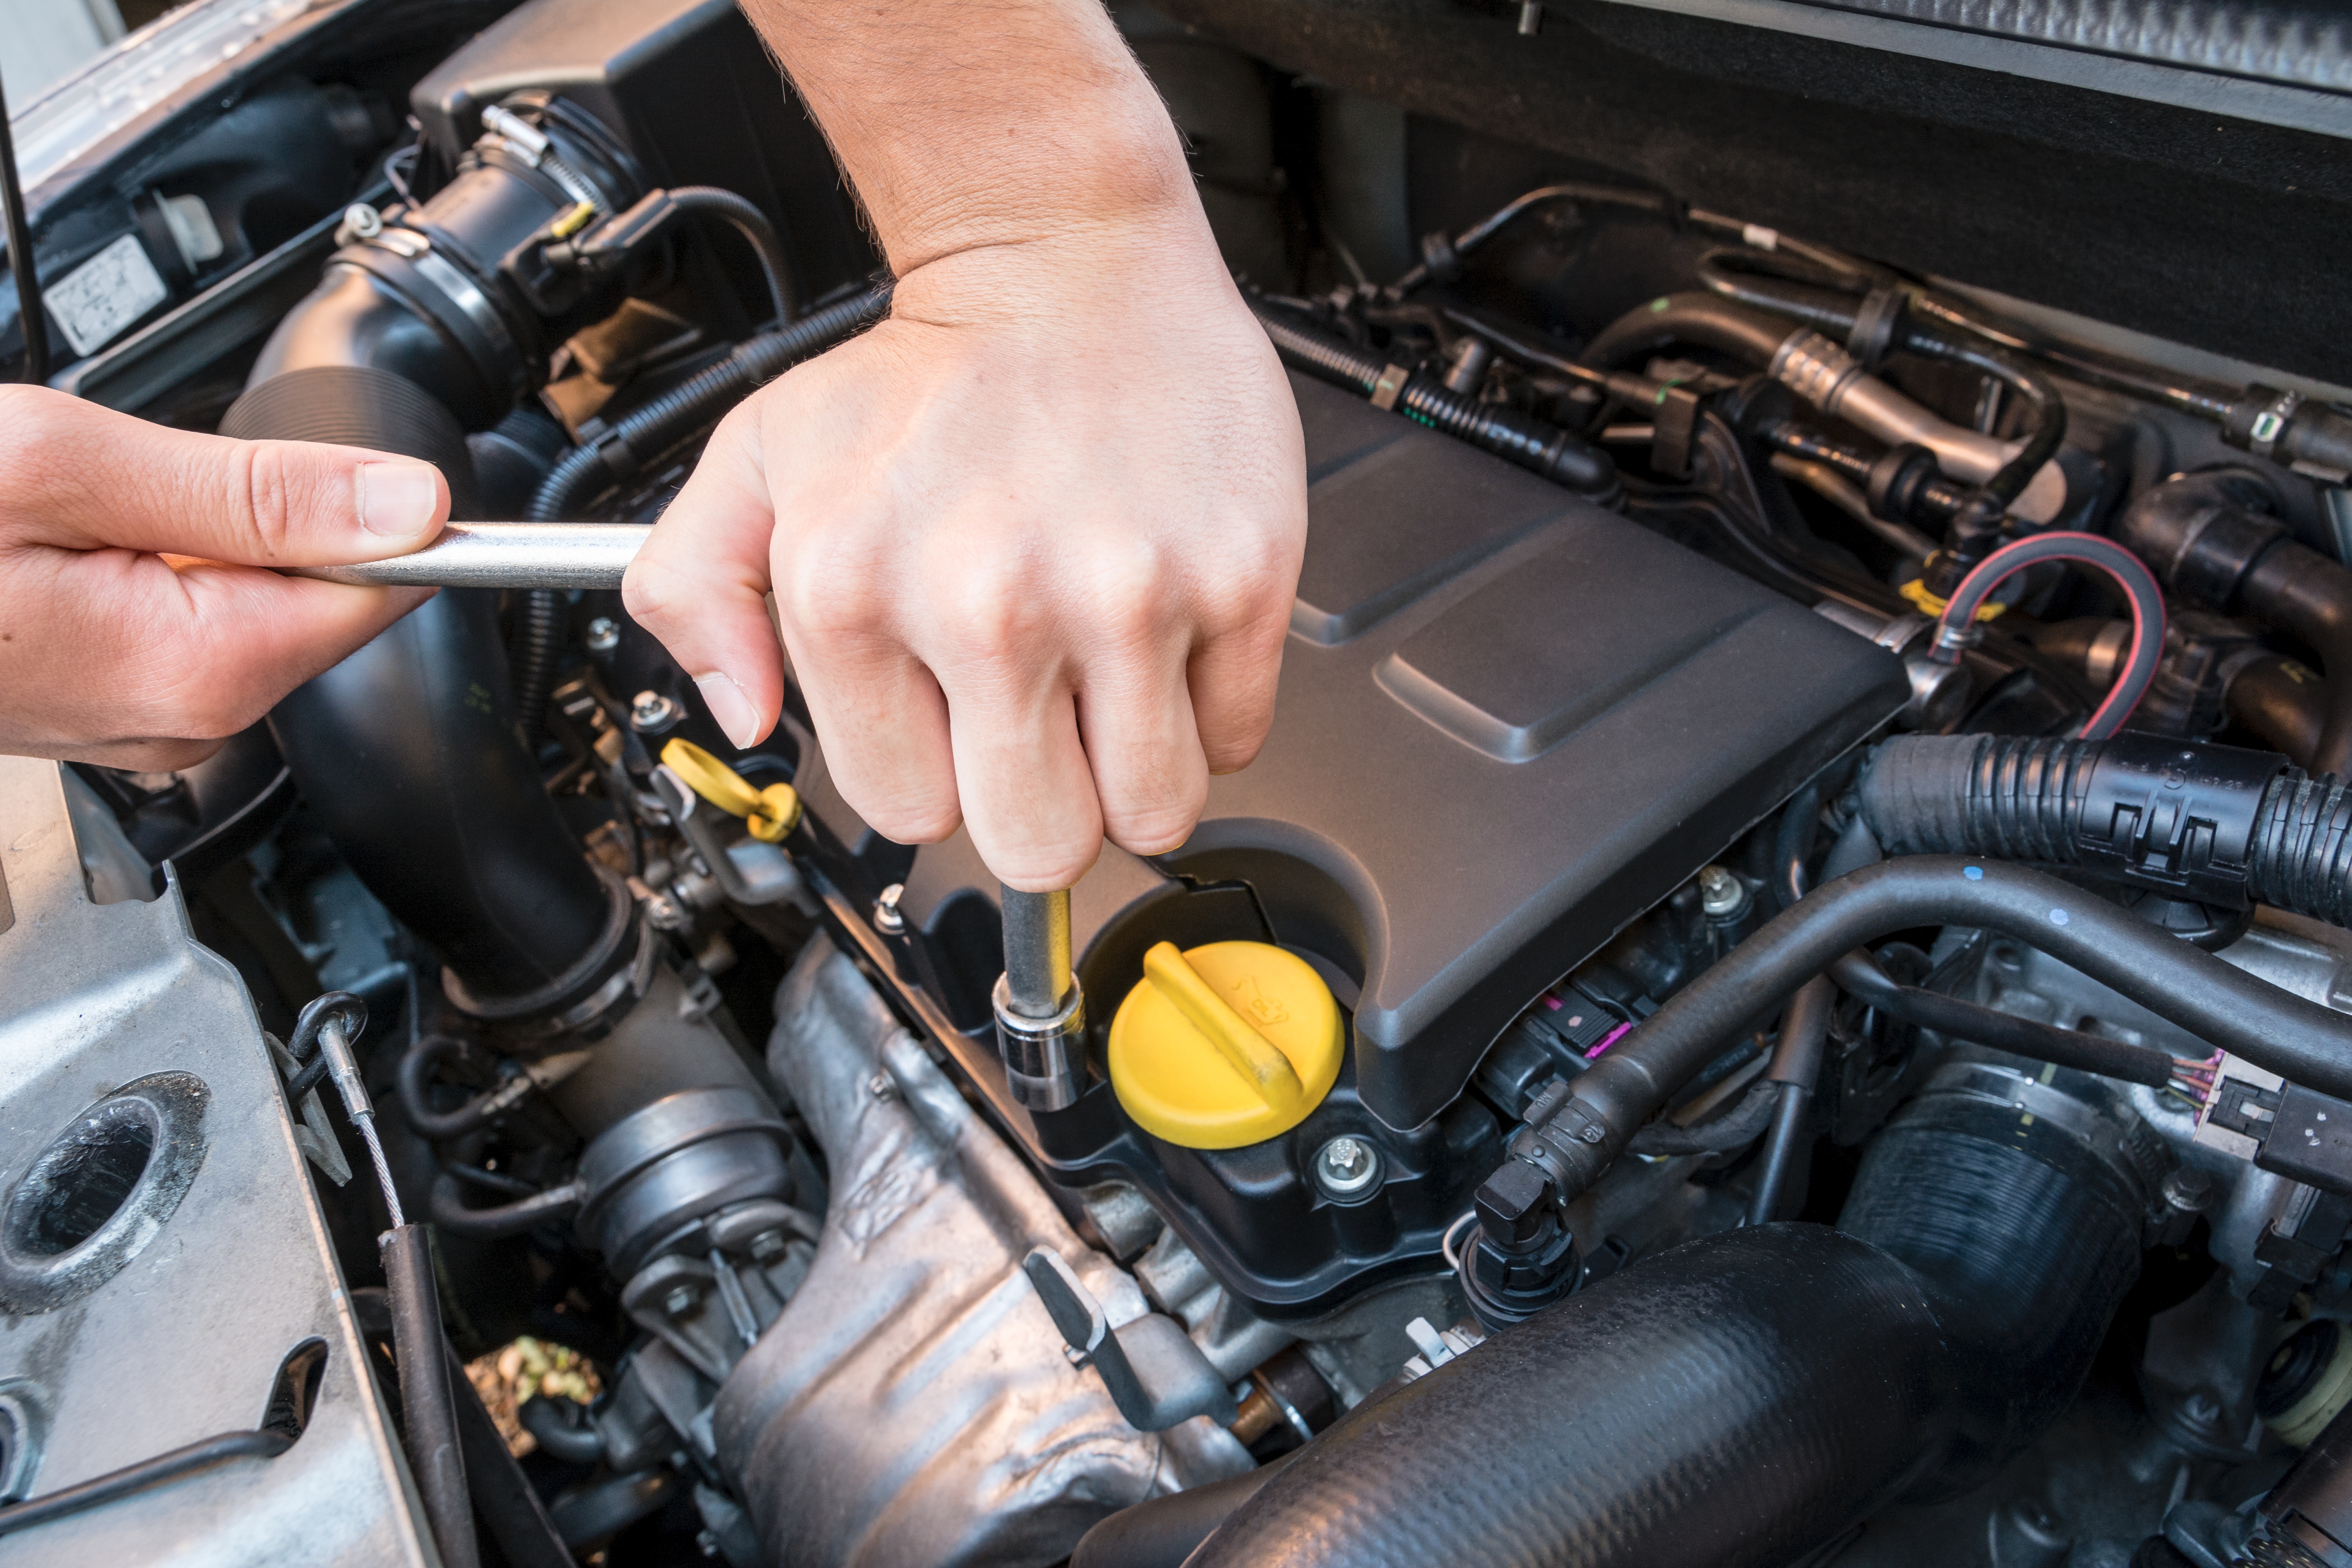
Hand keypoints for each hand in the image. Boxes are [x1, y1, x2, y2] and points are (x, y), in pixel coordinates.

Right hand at [0, 385, 449, 771]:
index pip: (378, 591)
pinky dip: (144, 570)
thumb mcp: (71, 470)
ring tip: (83, 521)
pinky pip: (175, 622)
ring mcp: (140, 717)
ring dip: (189, 540)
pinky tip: (66, 551)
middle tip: (141, 485)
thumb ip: (252, 488)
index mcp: (203, 666)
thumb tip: (411, 502)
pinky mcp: (101, 701)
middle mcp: (184, 716)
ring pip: (241, 601)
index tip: (336, 470)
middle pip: (312, 596)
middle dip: (253, 520)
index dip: (376, 516)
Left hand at [625, 222, 1305, 889]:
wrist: (1064, 255)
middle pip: (1039, 845)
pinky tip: (1168, 636)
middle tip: (1045, 726)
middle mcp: (991, 604)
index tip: (957, 723)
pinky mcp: (1237, 579)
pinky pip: (1239, 736)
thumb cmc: (926, 373)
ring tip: (1110, 684)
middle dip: (1044, 806)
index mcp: (858, 593)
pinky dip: (1212, 711)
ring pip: (1155, 812)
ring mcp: (1126, 596)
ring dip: (1136, 773)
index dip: (940, 777)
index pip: (910, 811)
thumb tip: (740, 715)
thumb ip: (696, 590)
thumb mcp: (760, 460)